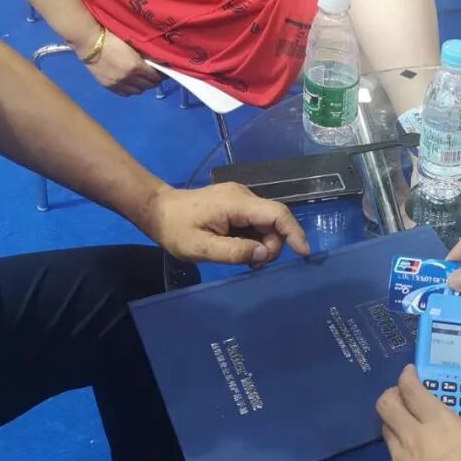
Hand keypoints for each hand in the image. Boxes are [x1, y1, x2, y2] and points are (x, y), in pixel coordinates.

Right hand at [82, 30, 163, 95]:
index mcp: (137, 66)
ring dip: (142, 86)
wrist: (89, 42)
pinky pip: (125, 94)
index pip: (155, 77)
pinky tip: (130, 84)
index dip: (160, 76)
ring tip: (141, 80)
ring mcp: (118, 83)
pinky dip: (130, 90)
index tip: (161, 73)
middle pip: (148, 86)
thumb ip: (143, 56)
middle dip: (152, 81)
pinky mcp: (109, 86)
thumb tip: (155, 63)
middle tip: (152, 77)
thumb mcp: (132, 45)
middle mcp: (129, 77)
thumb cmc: (111, 37)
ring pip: (138, 92)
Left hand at [140, 182, 310, 266]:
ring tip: (241, 257)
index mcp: (236, 203)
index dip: (294, 233)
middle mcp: (244, 195)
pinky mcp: (236, 204)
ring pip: (266, 223)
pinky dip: (253, 238)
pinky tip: (239, 248)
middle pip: (274, 221)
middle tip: (252, 265)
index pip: (277, 213)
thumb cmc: (175, 229)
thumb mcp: (201, 248)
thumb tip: (264, 253)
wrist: (156, 210)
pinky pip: (256, 222)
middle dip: (271, 245)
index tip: (304, 253)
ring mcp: (240, 198)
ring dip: (260, 244)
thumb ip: (234, 252)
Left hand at [377, 365, 460, 460]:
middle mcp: (413, 436)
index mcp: (439, 422)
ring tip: (413, 423)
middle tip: (408, 395)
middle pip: (386, 403)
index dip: (408, 375)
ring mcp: (401, 459)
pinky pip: (392, 451)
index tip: (414, 373)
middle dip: (393, 393)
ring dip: (395, 419)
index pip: (410, 388)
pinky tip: (418, 453)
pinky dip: (400, 444)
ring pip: (385, 427)